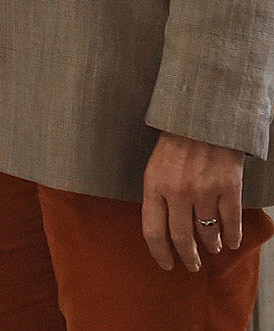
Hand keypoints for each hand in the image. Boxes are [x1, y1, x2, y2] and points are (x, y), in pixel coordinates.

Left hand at [142, 130, 244, 270]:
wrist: (202, 119)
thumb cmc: (174, 143)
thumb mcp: (154, 167)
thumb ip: (157, 195)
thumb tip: (161, 228)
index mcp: (154, 185)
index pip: (153, 230)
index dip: (159, 253)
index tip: (166, 264)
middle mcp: (178, 191)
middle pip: (181, 237)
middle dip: (187, 257)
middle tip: (192, 265)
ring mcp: (204, 190)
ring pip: (208, 232)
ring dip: (210, 245)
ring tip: (212, 249)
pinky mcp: (228, 187)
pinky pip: (231, 221)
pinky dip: (232, 236)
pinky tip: (231, 242)